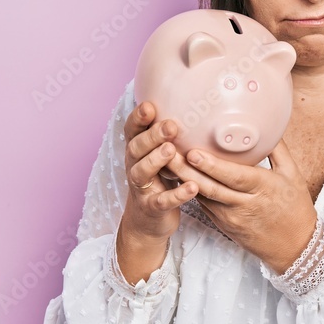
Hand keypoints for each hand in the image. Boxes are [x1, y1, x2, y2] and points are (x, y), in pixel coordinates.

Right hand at [120, 101, 199, 242]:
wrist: (148, 221)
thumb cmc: (159, 180)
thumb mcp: (160, 156)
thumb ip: (166, 135)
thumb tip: (189, 102)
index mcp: (136, 152)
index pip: (132, 131)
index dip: (138, 118)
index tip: (150, 105)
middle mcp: (134, 167)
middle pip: (136, 148)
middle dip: (152, 136)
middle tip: (170, 125)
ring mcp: (141, 188)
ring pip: (142, 172)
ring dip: (156, 160)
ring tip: (172, 150)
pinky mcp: (151, 208)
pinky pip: (162, 201)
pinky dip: (176, 194)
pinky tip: (192, 187)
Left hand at [163, 138, 318, 274]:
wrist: (293, 245)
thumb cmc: (295, 206)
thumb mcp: (293, 174)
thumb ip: (277, 149)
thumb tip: (266, 123)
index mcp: (263, 188)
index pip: (234, 177)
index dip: (212, 166)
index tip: (193, 152)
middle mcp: (244, 205)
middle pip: (210, 187)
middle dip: (186, 170)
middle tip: (166, 152)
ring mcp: (231, 217)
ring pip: (202, 197)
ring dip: (182, 180)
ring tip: (164, 160)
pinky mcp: (223, 224)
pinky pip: (204, 204)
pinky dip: (189, 190)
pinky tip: (176, 176)